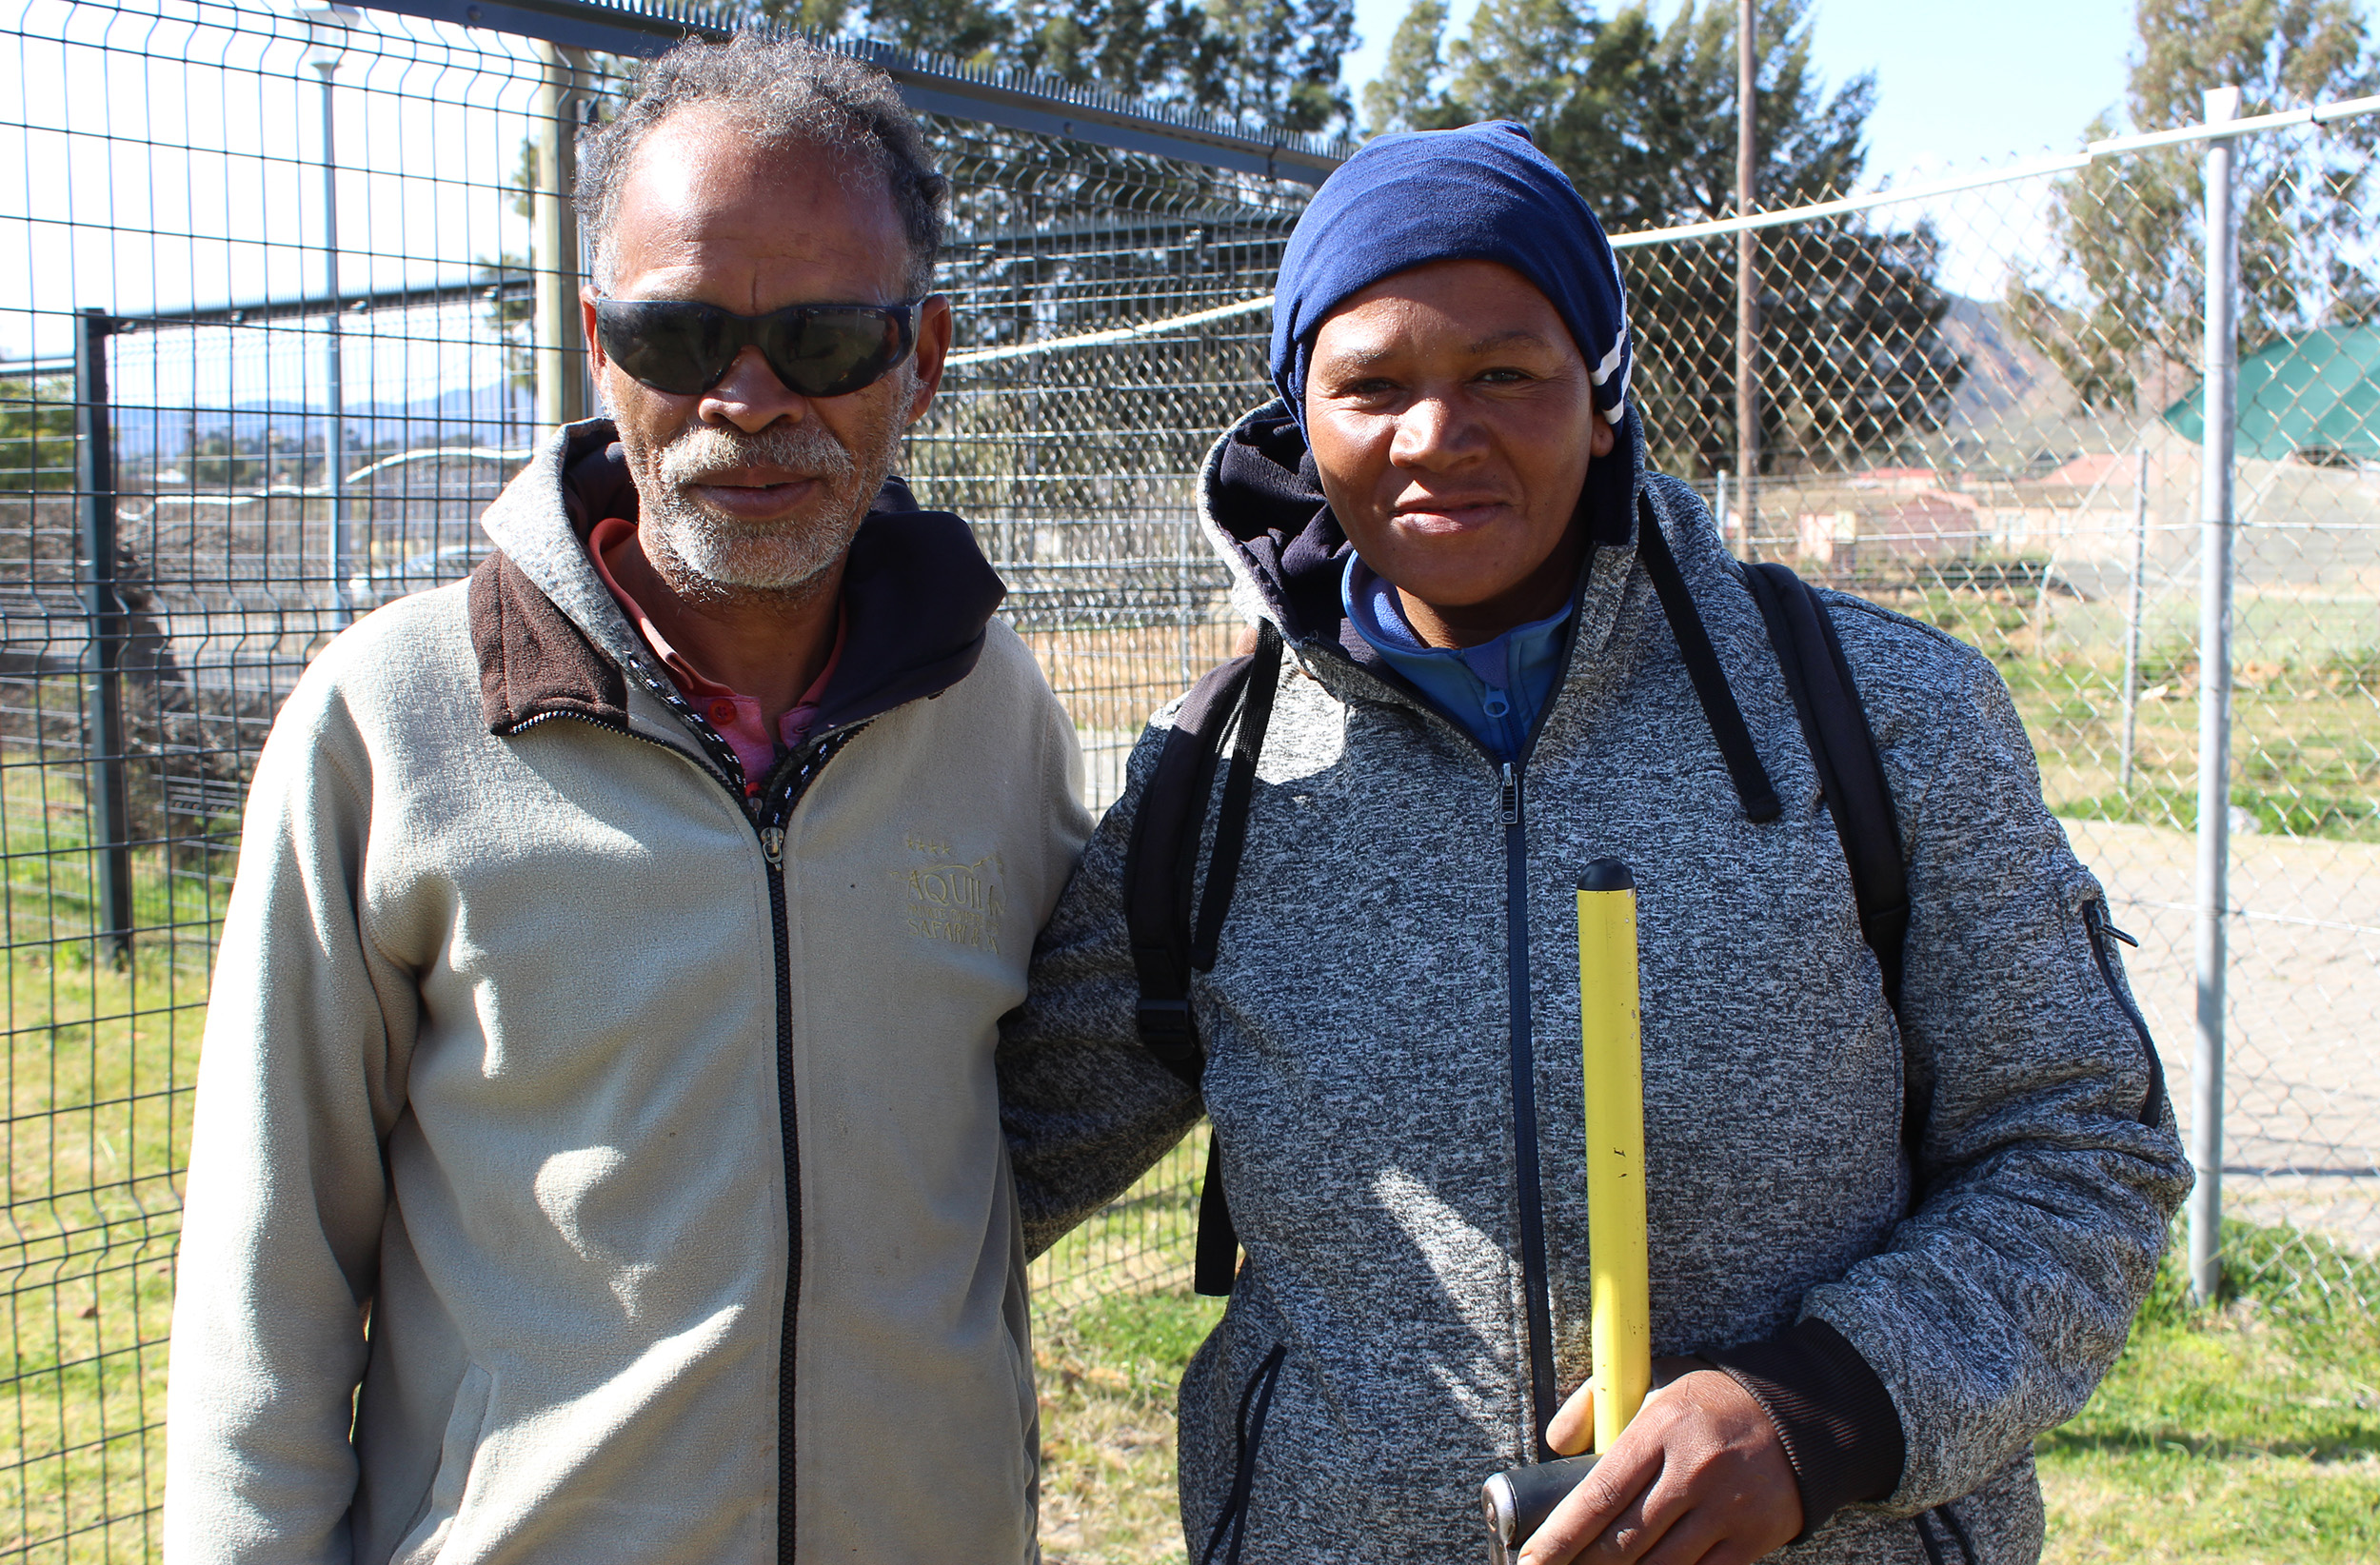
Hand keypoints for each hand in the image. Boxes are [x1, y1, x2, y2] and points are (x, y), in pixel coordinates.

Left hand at [1521, 1358, 1802, 1564]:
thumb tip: (1555, 1443)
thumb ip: (1596, 1406)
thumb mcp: (1654, 1385)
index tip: (1533, 1560)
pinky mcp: (1751, 1540)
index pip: (1599, 1495)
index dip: (1560, 1537)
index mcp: (1661, 1430)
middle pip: (1624, 1541)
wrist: (1801, 1415)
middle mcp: (1693, 1472)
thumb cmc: (1712, 1403)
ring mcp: (1726, 1510)